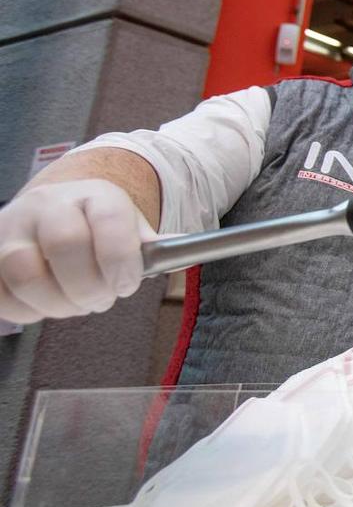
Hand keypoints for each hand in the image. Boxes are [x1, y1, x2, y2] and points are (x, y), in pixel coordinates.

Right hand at [0, 180, 152, 323]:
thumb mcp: (130, 227)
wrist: (55, 210)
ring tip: (74, 305)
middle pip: (65, 244)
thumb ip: (153, 247)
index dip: (120, 259)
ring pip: (23, 272)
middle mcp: (49, 204)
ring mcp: (11, 227)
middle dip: (89, 286)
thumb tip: (181, 259)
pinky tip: (44, 306)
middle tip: (101, 300)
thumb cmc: (98, 227)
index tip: (126, 285)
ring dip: (56, 304)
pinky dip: (24, 311)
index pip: (109, 220)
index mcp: (95, 194)